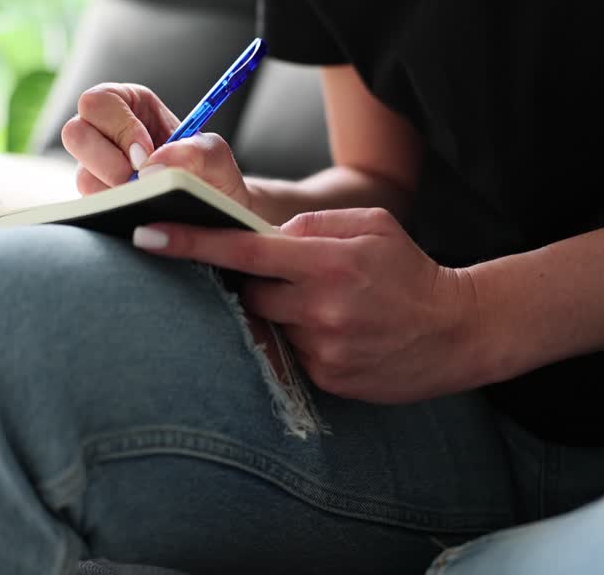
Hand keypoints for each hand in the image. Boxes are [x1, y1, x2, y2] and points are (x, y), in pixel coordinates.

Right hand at [61, 83, 252, 208]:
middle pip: (73, 132)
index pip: (98, 102)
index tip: (145, 153)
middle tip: (139, 178)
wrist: (214, 208)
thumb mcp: (216, 155)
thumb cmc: (212, 173)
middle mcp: (106, 134)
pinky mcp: (97, 200)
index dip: (118, 126)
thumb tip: (154, 168)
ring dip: (115, 190)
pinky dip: (115, 211)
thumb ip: (197, 152)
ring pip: (81, 176)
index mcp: (129, 106)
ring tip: (147, 197)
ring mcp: (96, 169)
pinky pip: (89, 206)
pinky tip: (139, 211)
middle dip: (107, 161)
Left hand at [132, 208, 486, 402]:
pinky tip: (338, 332)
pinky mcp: (327, 379)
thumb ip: (311, 227)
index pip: (242, 251)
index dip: (190, 242)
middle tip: (286, 276)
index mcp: (329, 262)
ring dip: (282, 311)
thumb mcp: (370, 225)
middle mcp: (321, 309)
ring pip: (268, 324)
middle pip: (248, 292)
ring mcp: (323, 349)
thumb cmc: (407, 268)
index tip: (146, 232)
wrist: (457, 330)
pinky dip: (301, 338)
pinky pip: (290, 352)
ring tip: (326, 307)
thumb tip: (259, 240)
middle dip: (254, 281)